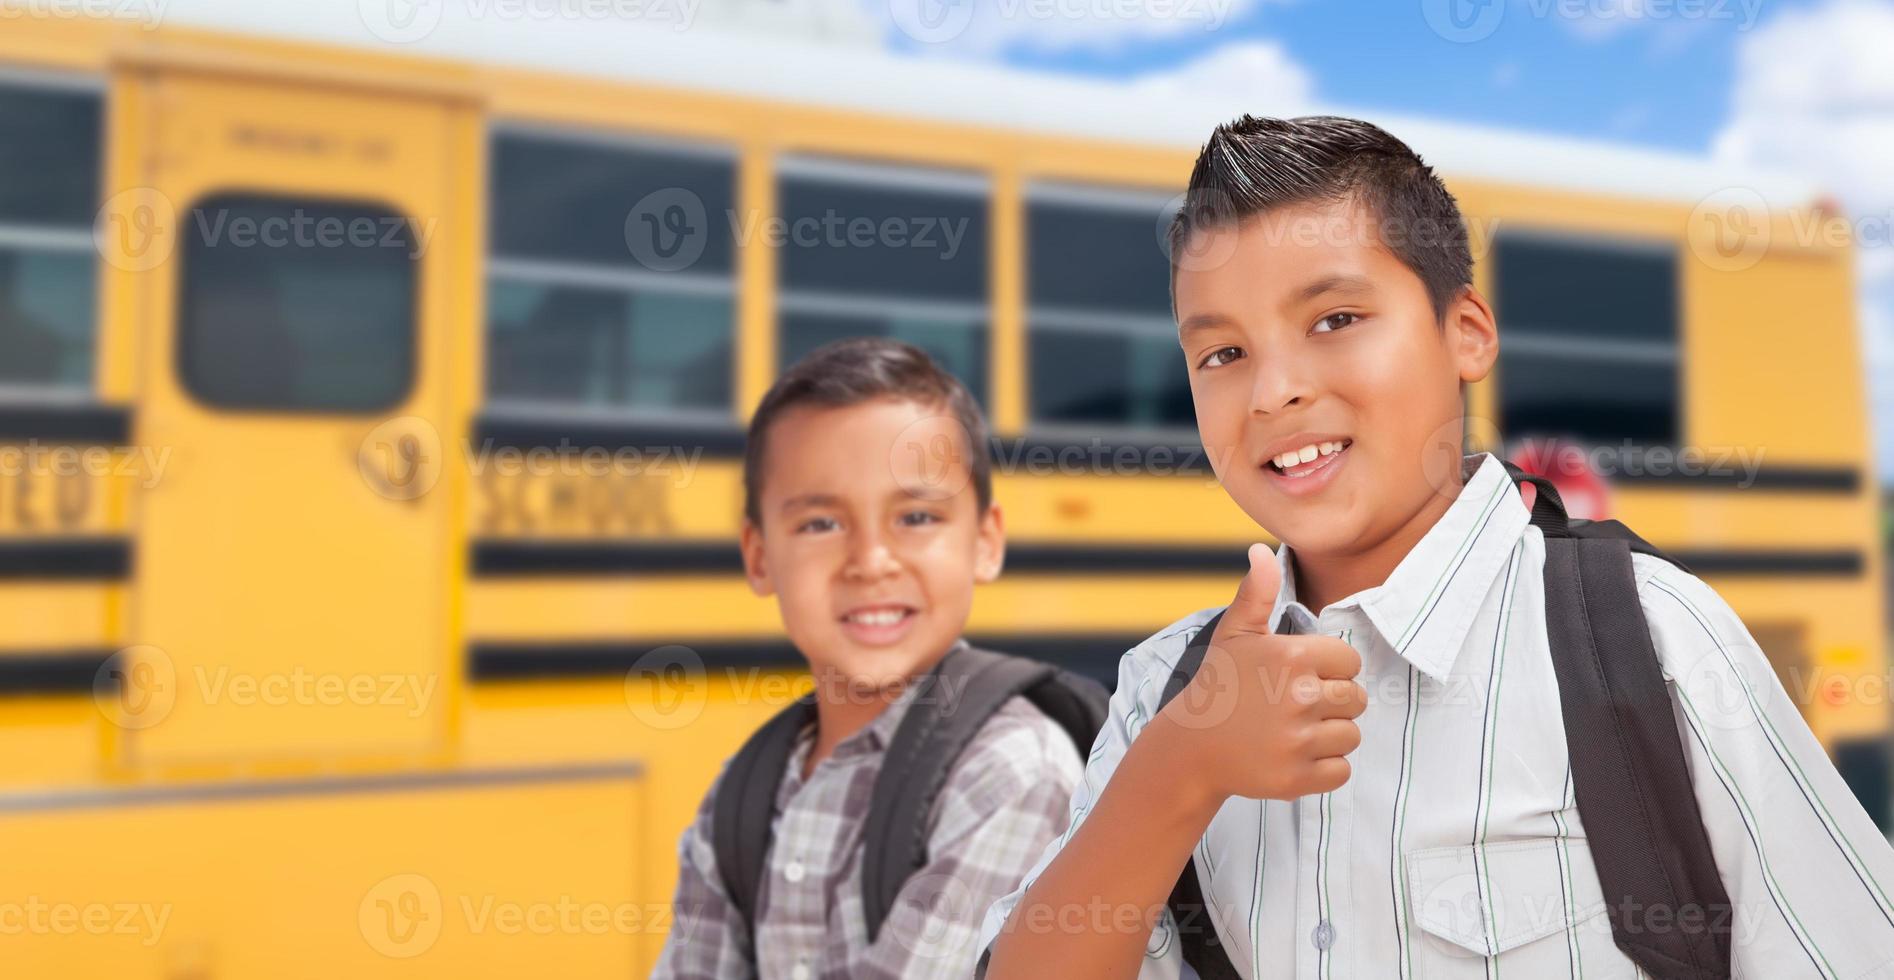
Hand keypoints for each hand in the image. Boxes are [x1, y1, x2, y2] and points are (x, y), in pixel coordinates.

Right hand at [1157, 543, 1366, 801]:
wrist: (1190, 748)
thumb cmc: (1219, 685)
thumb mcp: (1235, 633)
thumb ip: (1257, 592)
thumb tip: (1260, 550)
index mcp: (1291, 657)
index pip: (1350, 661)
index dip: (1330, 669)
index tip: (1300, 677)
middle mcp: (1299, 698)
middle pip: (1356, 699)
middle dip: (1333, 702)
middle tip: (1295, 706)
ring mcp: (1298, 742)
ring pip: (1351, 736)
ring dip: (1329, 735)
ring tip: (1293, 730)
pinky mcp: (1297, 778)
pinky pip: (1341, 771)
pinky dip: (1324, 768)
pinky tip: (1294, 755)